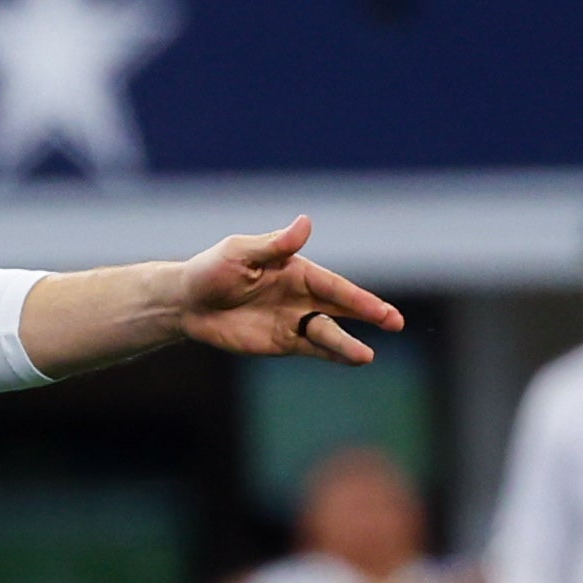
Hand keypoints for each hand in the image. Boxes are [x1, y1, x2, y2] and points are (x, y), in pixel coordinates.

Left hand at [162, 217, 404, 365]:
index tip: (381, 309)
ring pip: (328, 333)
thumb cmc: (212, 269)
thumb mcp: (240, 253)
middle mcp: (302, 296)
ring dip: (347, 344)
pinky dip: (331, 355)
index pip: (334, 286)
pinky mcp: (281, 342)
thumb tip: (305, 223)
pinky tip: (352, 359)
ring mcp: (293, 321)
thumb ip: (275, 245)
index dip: (358, 298)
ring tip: (366, 356)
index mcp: (297, 271)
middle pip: (341, 307)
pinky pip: (311, 349)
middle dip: (369, 314)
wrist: (187, 302)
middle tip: (395, 323)